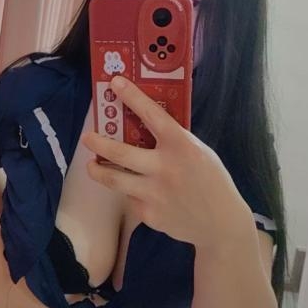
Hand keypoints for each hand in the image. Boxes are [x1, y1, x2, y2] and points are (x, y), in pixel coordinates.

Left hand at [80, 75, 252, 249]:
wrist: (221, 224)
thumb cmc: (211, 181)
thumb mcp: (200, 152)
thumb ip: (174, 142)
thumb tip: (144, 126)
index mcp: (182, 146)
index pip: (152, 115)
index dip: (132, 97)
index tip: (115, 83)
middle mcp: (165, 168)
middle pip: (120, 153)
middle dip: (98, 143)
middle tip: (87, 137)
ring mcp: (155, 193)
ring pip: (114, 180)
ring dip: (98, 170)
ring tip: (92, 165)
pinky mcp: (149, 214)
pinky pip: (132, 199)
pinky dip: (133, 193)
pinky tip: (141, 194)